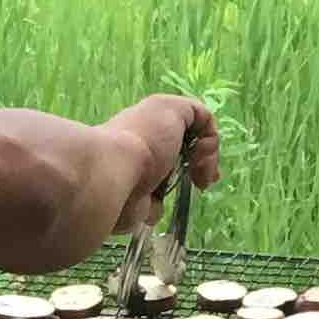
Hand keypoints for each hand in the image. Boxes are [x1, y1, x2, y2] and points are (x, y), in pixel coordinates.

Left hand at [115, 95, 219, 231]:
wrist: (112, 176)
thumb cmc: (146, 139)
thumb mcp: (173, 109)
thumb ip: (194, 112)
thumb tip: (204, 138)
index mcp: (153, 125)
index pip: (188, 131)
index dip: (205, 142)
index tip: (204, 154)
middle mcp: (146, 150)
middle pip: (184, 158)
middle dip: (202, 167)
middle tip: (205, 177)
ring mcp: (140, 179)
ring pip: (174, 185)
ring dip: (184, 187)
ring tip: (188, 190)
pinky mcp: (134, 204)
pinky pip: (157, 208)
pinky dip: (159, 207)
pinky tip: (154, 201)